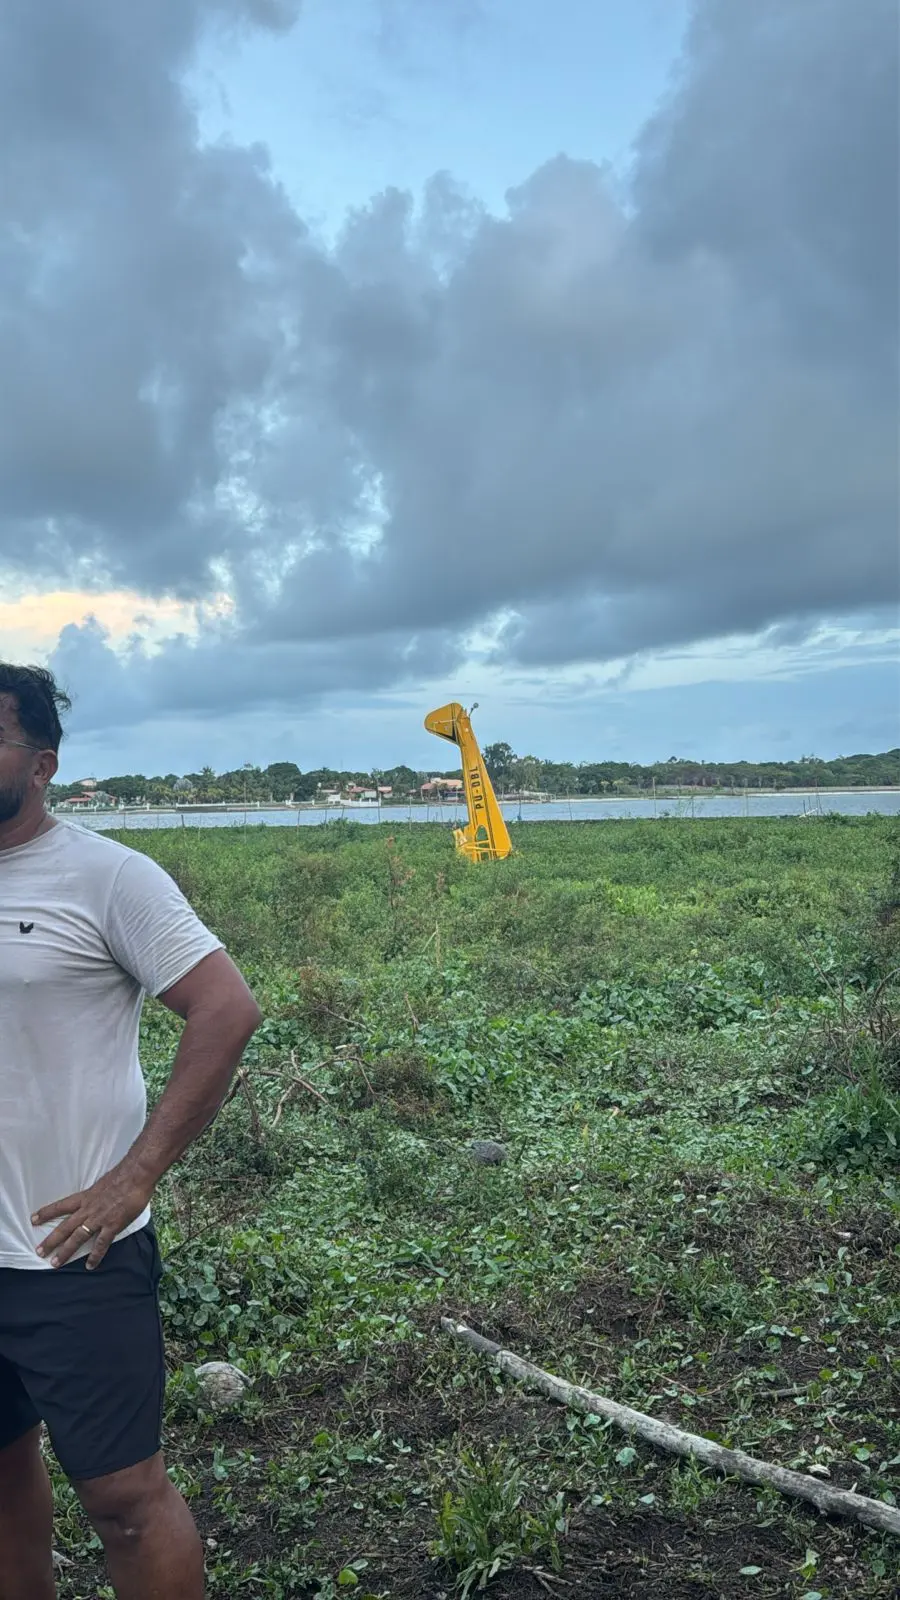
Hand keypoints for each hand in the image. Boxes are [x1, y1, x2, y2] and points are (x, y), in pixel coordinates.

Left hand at [32, 1163, 153, 1269]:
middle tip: (39, 1252)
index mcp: (85, 1197)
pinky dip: (95, 1256)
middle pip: (65, 1227)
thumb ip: (95, 1195)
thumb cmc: (122, 1176)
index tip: (33, 1219)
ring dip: (66, 1251)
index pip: (60, 1206)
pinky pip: (101, 1244)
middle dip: (51, 1240)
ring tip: (55, 1263)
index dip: (46, 1213)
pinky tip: (90, 1266)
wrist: (136, 1175)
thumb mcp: (101, 1183)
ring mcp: (99, 1218)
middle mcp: (88, 1209)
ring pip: (78, 1238)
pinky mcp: (112, 1225)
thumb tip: (95, 1199)